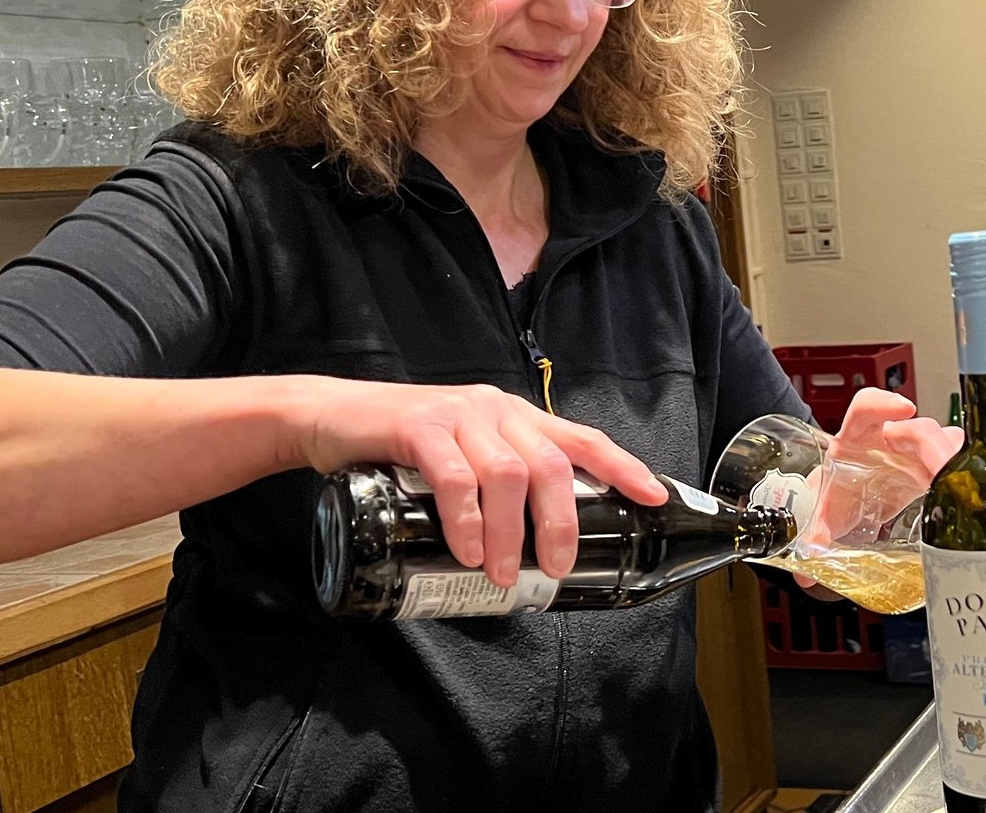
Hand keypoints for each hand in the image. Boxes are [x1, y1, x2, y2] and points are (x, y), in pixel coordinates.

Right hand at [294, 378, 665, 589]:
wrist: (329, 416)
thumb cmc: (403, 449)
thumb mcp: (463, 458)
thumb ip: (496, 488)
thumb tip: (527, 553)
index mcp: (516, 419)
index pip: (582, 439)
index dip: (623, 466)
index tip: (655, 498)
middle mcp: (496, 410)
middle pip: (549, 466)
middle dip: (560, 523)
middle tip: (554, 569)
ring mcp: (459, 415)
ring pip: (506, 475)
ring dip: (509, 533)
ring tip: (501, 575)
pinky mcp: (419, 426)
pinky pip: (455, 476)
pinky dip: (465, 519)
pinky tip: (464, 550)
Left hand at [799, 388, 961, 561]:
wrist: (846, 498)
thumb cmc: (836, 490)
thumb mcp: (825, 509)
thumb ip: (817, 528)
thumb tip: (811, 551)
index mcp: (856, 438)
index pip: (867, 407)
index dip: (884, 403)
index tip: (904, 408)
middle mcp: (887, 440)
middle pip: (916, 428)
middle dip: (934, 445)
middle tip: (944, 466)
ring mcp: (911, 453)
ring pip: (937, 444)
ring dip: (949, 459)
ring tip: (957, 477)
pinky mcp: (928, 469)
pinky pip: (948, 462)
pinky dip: (958, 469)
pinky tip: (965, 479)